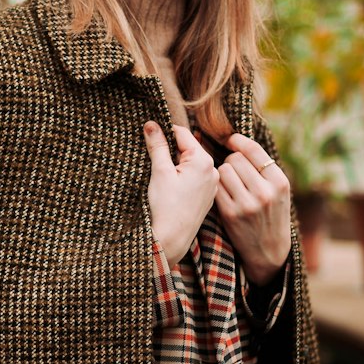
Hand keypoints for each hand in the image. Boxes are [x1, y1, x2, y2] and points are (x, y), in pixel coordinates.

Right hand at [143, 121, 218, 266]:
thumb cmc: (166, 206)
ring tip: (162, 176)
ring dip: (177, 164)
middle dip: (171, 150)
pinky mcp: (208, 197)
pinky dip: (184, 177)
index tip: (150, 134)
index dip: (164, 133)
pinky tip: (172, 188)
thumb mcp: (159, 171)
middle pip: (189, 148)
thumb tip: (151, 124)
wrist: (172, 239)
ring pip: (192, 164)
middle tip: (154, 158)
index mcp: (203, 160)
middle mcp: (213, 170)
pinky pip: (196, 178)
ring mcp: (212, 185)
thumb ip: (158, 145)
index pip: (182, 134)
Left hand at [215, 133, 291, 284]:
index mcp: (280, 182)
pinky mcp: (230, 214)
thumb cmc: (272, 214)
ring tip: (231, 183)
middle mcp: (265, 192)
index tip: (230, 139)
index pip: (253, 150)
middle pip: (235, 159)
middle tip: (235, 171)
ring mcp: (247, 204)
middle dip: (232, 161)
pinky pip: (216, 187)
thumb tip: (237, 140)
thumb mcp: (279, 191)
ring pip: (223, 171)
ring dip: (223, 174)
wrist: (269, 250)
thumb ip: (264, 168)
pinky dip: (217, 187)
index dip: (238, 141)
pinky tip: (224, 193)